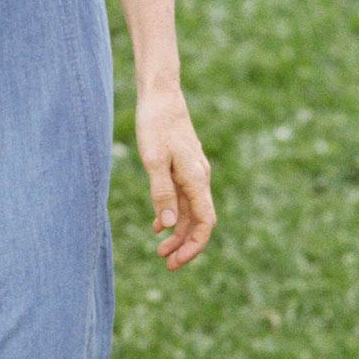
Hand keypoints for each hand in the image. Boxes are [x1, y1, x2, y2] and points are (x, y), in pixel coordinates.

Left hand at [136, 86, 213, 269]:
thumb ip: (162, 193)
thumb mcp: (153, 160)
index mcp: (196, 179)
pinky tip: (158, 225)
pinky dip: (172, 214)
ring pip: (190, 211)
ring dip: (177, 232)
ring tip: (159, 249)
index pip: (205, 223)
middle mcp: (199, 178)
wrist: (160, 95)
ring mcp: (193, 173)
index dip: (193, 246)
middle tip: (165, 263)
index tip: (175, 261)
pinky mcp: (183, 167)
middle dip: (184, 244)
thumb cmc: (155, 124)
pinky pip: (183, 198)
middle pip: (199, 221)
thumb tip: (170, 225)